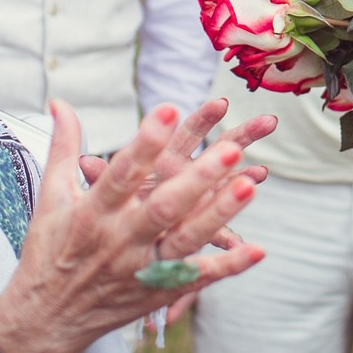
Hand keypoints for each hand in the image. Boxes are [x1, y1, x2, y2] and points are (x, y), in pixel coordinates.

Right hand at [0, 101, 264, 352]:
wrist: (43, 320)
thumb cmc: (49, 250)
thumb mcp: (51, 197)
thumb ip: (63, 146)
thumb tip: (60, 102)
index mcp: (92, 213)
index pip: (120, 174)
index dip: (145, 143)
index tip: (169, 110)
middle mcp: (119, 241)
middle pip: (163, 208)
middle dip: (198, 178)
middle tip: (232, 148)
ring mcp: (141, 269)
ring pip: (186, 241)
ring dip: (220, 214)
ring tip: (252, 184)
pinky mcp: (157, 291)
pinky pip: (197, 278)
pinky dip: (228, 266)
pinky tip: (258, 248)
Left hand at [77, 98, 278, 244]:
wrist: (107, 237)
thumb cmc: (106, 206)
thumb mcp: (100, 190)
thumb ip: (100, 175)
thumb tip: (82, 157)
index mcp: (163, 160)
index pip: (187, 134)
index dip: (204, 120)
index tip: (222, 104)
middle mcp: (184, 175)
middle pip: (217, 151)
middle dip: (243, 137)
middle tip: (269, 123)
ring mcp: (194, 201)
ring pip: (225, 189)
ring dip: (244, 181)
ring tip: (260, 174)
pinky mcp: (194, 230)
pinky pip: (215, 235)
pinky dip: (227, 244)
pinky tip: (244, 248)